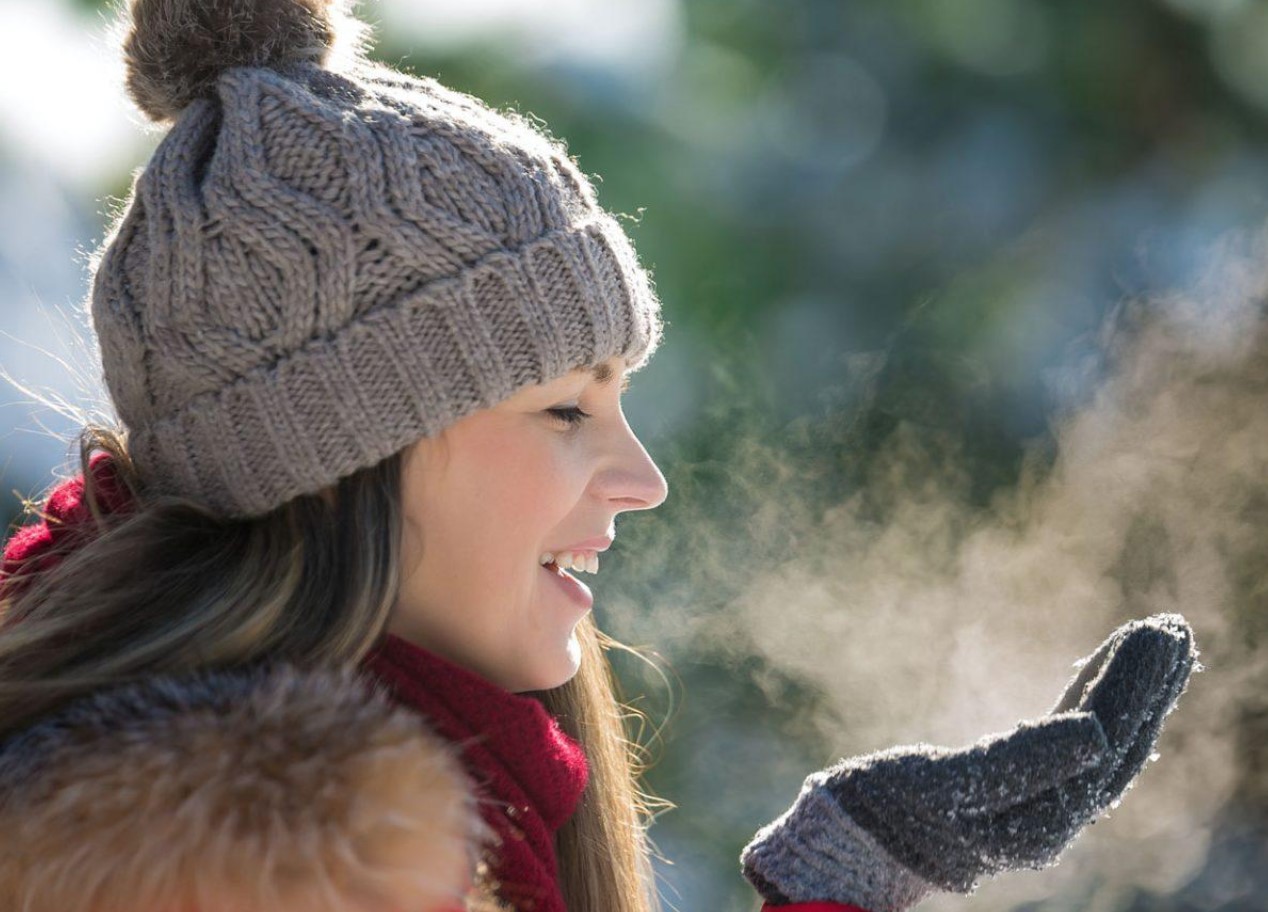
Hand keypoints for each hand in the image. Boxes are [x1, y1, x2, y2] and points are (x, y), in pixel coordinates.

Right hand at [740, 613, 1196, 911]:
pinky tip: (1097, 683)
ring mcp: (1037, 809)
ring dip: (1127, 692)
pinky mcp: (1015, 793)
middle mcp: (1051, 821)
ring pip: (1100, 744)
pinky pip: (1070, 746)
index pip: (1103, 738)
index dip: (1132, 683)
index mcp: (1040, 819)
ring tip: (1153, 642)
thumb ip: (1019, 763)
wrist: (849, 845)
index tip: (1155, 629)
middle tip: (1172, 626)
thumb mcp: (942, 786)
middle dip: (1145, 684)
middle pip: (1116, 742)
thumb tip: (1095, 736)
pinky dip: (1090, 705)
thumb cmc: (884, 810)